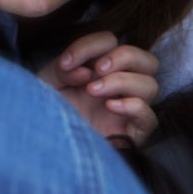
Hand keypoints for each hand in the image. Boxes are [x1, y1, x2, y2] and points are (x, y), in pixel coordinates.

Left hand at [38, 31, 159, 145]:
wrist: (41, 150)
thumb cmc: (43, 114)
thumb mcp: (47, 83)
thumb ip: (64, 67)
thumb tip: (88, 71)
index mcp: (98, 71)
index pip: (112, 43)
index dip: (91, 46)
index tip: (66, 63)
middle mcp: (118, 88)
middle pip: (147, 60)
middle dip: (124, 56)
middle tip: (98, 69)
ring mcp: (127, 111)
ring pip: (151, 85)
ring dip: (123, 81)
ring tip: (93, 90)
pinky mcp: (131, 136)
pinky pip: (149, 118)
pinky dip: (133, 105)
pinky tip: (109, 106)